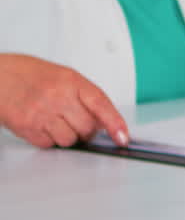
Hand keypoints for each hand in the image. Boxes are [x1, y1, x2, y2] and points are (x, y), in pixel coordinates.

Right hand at [0, 54, 128, 147]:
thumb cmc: (31, 75)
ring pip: (69, 140)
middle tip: (76, 121)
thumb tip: (104, 122)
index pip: (101, 104)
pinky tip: (42, 124)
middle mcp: (57, 96)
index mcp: (71, 81)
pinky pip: (49, 145)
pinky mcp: (26, 127)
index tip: (123, 137)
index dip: (115, 123)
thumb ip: (85, 96)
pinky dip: (49, 139)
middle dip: (86, 130)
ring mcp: (41, 112)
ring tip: (56, 120)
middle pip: (87, 128)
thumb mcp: (64, 77)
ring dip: (67, 136)